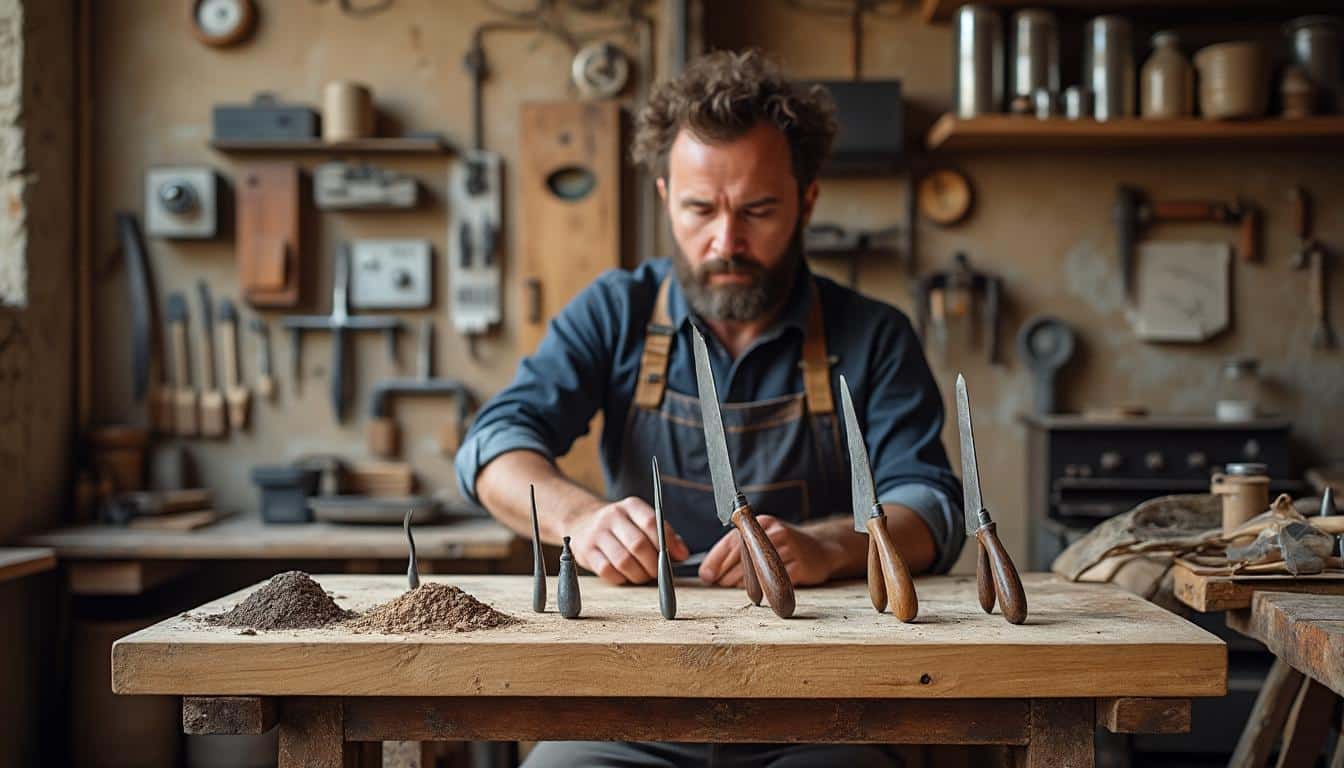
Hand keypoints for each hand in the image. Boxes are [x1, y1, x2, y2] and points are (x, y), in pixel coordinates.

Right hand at [568, 496, 689, 584]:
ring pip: (623, 560)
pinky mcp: (586, 551)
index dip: (668, 542)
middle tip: (659, 573)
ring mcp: (597, 533)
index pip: (652, 522)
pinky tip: (625, 575)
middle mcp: (612, 516)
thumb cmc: (622, 527)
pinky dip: (621, 578)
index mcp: (631, 506)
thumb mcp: (642, 522)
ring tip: (644, 576)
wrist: (583, 522)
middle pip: (638, 544)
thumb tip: (682, 554)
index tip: (678, 557)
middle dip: (654, 564)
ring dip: (639, 574)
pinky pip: (607, 570)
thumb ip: (665, 535)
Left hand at [698, 515, 840, 587]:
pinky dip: (762, 590)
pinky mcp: (800, 565)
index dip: (716, 559)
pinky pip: (774, 581)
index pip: (733, 540)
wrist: (822, 548)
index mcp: (763, 523)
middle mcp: (775, 532)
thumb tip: (710, 573)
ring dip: (740, 582)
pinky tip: (755, 594)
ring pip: (756, 569)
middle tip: (716, 584)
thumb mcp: (764, 538)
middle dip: (725, 572)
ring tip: (731, 587)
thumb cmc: (785, 546)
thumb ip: (739, 550)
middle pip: (742, 554)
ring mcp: (789, 548)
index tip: (706, 575)